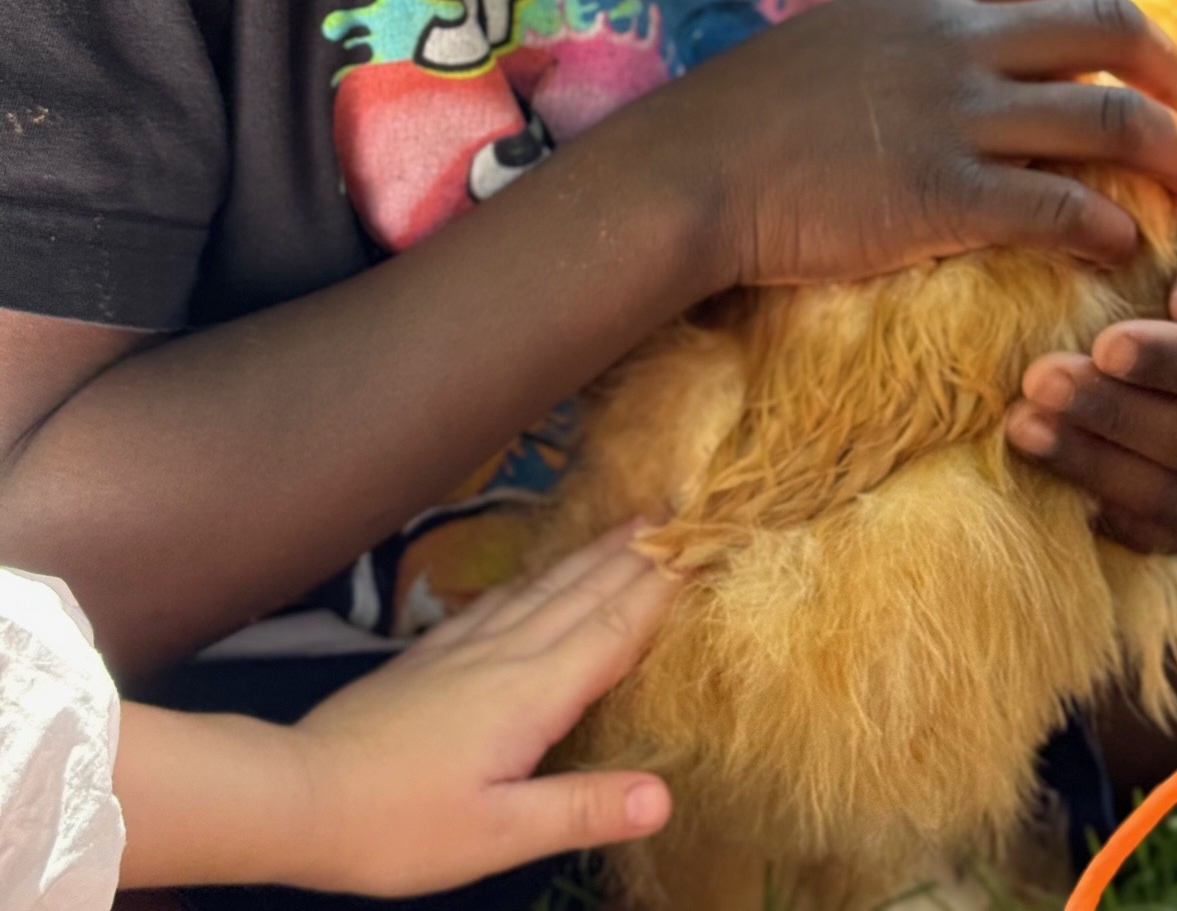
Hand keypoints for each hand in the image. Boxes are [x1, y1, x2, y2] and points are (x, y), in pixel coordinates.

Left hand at [290, 523, 678, 897]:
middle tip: (683, 513)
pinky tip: (537, 574)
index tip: (706, 545)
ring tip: (631, 525)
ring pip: (546, 588)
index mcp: (531, 694)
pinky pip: (500, 600)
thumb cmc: (399, 824)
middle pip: (586, 592)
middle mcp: (506, 655)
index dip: (663, 587)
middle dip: (639, 554)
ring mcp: (465, 648)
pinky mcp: (432, 655)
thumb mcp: (496, 835)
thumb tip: (665, 794)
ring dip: (594, 554)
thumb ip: (580, 809)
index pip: (614, 629)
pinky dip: (535, 578)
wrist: (300, 793)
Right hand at [650, 0, 1176, 285]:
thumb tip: (966, 51)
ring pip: (1108, 119)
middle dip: (1170, 72)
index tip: (1126, 58)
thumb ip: (911, 32)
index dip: (1106, 10)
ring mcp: (954, 114)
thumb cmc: (753, 110)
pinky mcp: (943, 194)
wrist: (692, 169)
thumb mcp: (842, 33)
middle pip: (1112, 30)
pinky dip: (1106, 226)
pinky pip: (1061, 205)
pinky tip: (1115, 246)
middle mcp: (957, 39)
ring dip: (1169, 153)